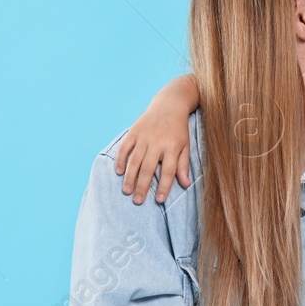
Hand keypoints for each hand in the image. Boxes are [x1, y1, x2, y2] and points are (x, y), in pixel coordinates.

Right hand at [114, 77, 196, 204]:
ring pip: (135, 160)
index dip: (164, 186)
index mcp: (172, 147)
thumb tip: (186, 184)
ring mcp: (144, 137)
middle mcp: (157, 142)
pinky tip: (118, 171)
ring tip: (126, 191)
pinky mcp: (134, 131)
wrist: (169, 105)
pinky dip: (121, 159)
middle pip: (149, 168)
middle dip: (143, 186)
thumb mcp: (186, 146)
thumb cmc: (179, 129)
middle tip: (138, 201)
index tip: (160, 200)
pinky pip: (125, 147)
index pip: (168, 171)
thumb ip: (183, 165)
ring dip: (130, 176)